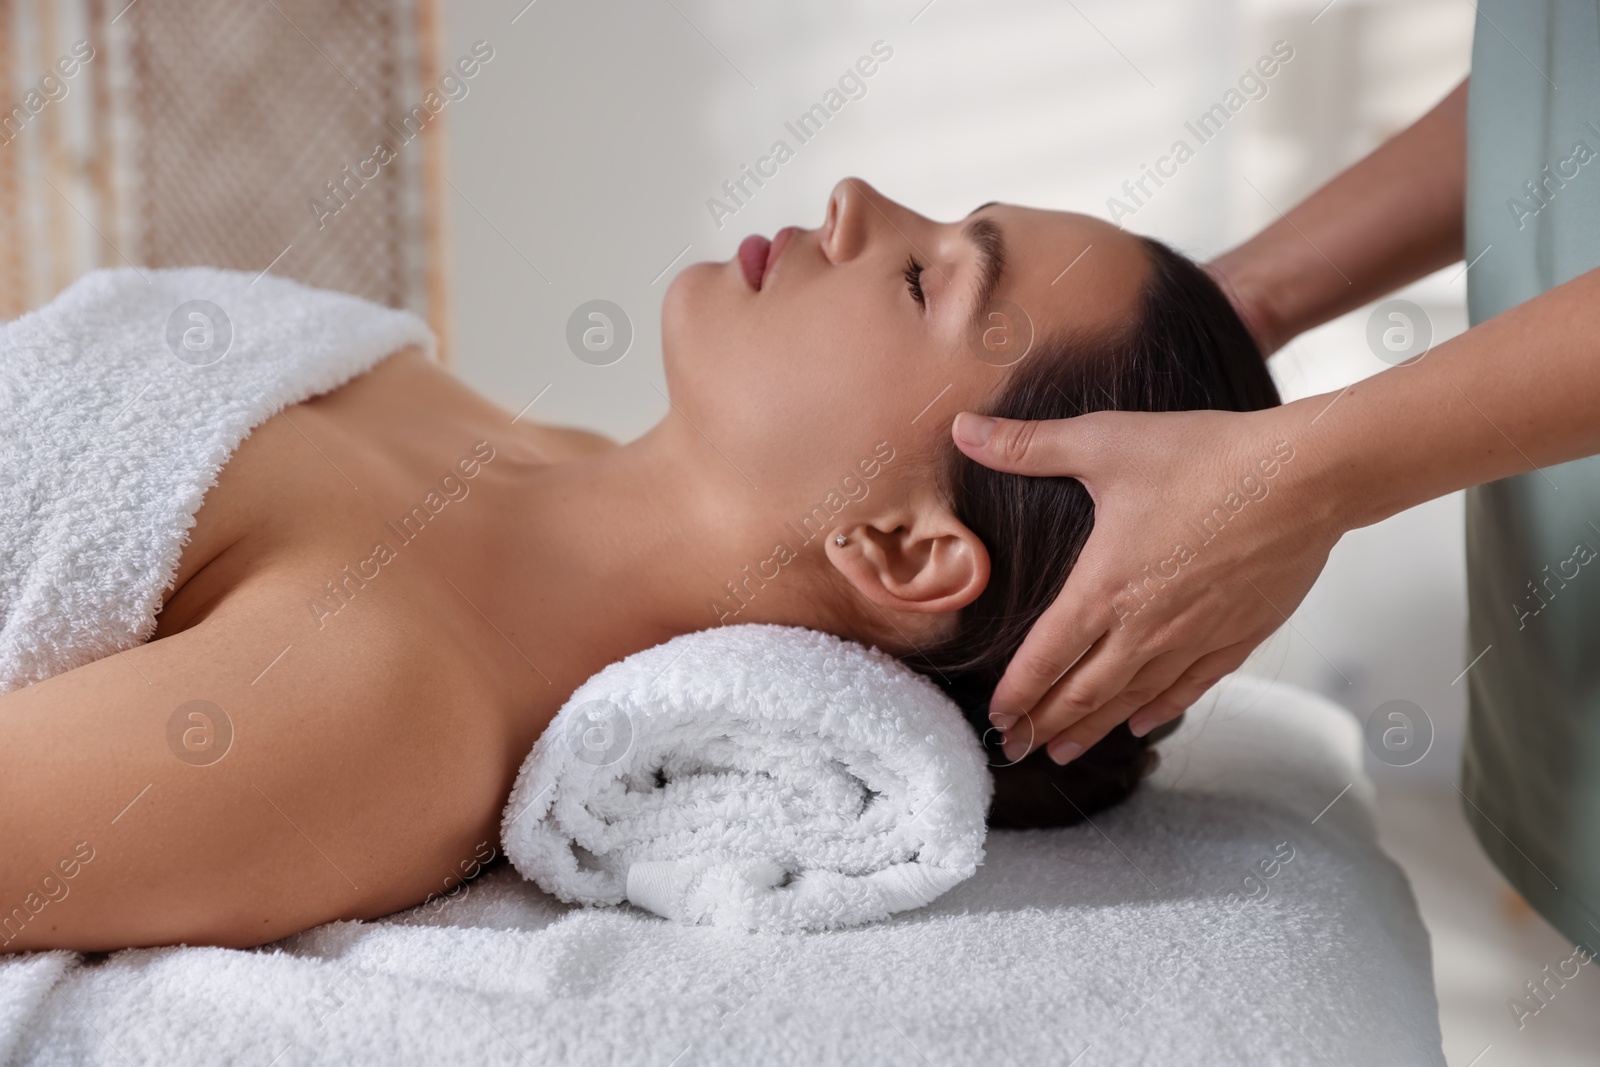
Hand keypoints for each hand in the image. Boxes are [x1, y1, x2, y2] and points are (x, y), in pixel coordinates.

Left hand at [951, 403, 1339, 763]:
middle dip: (1046, 724)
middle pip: (1083, 692)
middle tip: (1019, 748)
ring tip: (1065, 751)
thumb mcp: (1104, 442)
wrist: (1304, 477)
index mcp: (1103, 589)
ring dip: (1094, 727)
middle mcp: (1144, 628)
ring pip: (1131, 699)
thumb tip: (962, 428)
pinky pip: (1188, 688)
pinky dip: (1158, 709)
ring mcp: (1193, 639)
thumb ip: (1027, 445)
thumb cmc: (1203, 457)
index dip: (1017, 693)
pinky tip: (1141, 723)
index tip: (996, 718)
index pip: (1044, 658)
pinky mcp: (1237, 637)